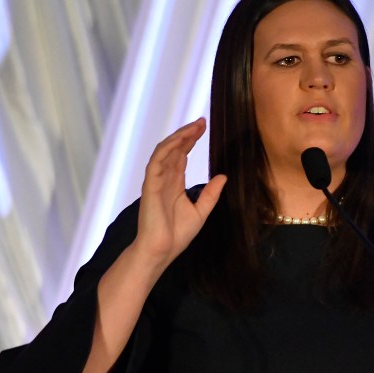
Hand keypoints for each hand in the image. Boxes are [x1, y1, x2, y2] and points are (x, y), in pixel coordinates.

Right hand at [135, 118, 226, 267]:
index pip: (182, 156)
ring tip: (194, 127)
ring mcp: (156, 181)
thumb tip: (223, 176)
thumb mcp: (201, 212)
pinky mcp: (150, 185)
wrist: (161, 251)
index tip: (204, 128)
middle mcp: (164, 179)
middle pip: (174, 149)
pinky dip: (167, 149)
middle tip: (202, 121)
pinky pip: (156, 161)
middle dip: (187, 134)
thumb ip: (211, 194)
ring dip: (179, 137)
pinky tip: (180, 140)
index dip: (191, 141)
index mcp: (174, 184)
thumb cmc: (177, 236)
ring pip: (165, 151)